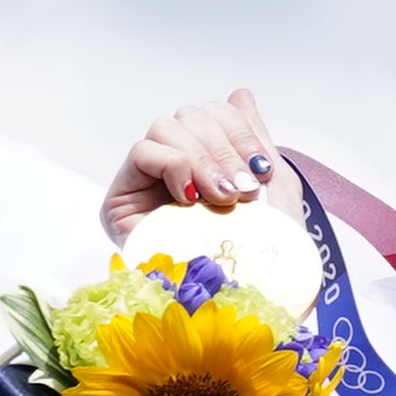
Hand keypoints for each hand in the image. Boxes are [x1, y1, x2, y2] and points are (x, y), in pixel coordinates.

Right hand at [103, 87, 281, 245]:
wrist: (247, 302)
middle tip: (242, 191)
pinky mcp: (122, 202)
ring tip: (221, 198)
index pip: (215, 113)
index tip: (262, 171)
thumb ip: (254, 139)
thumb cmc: (267, 256)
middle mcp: (178, 170)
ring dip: (202, 158)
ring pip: (167, 126)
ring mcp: (148, 185)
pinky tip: (189, 198)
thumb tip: (240, 94)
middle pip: (192, 115)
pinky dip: (173, 165)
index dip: (240, 131)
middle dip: (224, 148)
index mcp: (211, 163)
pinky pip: (143, 151)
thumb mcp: (273, 188)